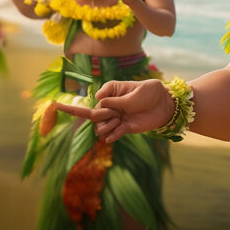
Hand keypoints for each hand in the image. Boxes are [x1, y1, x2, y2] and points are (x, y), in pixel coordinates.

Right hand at [55, 79, 173, 142]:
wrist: (167, 105)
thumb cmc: (151, 92)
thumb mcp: (135, 92)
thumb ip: (117, 100)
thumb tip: (98, 102)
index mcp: (110, 92)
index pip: (94, 102)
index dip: (91, 106)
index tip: (62, 106)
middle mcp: (111, 105)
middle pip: (94, 116)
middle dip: (104, 116)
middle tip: (119, 113)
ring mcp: (117, 118)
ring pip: (100, 127)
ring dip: (109, 126)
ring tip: (122, 120)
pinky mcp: (124, 128)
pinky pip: (111, 135)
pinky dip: (110, 136)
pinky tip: (111, 137)